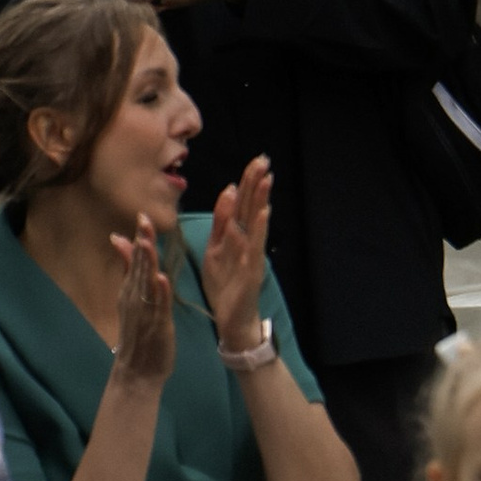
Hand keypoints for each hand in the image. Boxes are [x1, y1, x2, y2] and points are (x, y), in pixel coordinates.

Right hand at [109, 219, 175, 388]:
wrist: (137, 371)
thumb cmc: (138, 334)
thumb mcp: (130, 298)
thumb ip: (128, 271)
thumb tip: (120, 242)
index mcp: (130, 290)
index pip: (134, 259)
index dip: (139, 238)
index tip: (142, 216)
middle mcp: (135, 297)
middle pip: (138, 266)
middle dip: (142, 242)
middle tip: (144, 219)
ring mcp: (145, 310)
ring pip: (146, 282)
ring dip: (147, 263)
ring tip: (148, 243)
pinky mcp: (157, 324)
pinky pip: (158, 306)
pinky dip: (159, 292)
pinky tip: (162, 278)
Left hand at [200, 158, 273, 352]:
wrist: (232, 321)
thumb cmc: (225, 286)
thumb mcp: (215, 250)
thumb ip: (220, 224)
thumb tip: (228, 192)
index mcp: (235, 237)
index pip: (243, 204)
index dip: (248, 182)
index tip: (254, 161)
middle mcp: (247, 242)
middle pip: (252, 208)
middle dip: (257, 184)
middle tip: (264, 160)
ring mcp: (252, 256)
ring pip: (256, 223)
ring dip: (261, 200)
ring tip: (266, 179)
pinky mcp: (252, 271)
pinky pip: (255, 247)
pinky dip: (259, 230)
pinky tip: (263, 214)